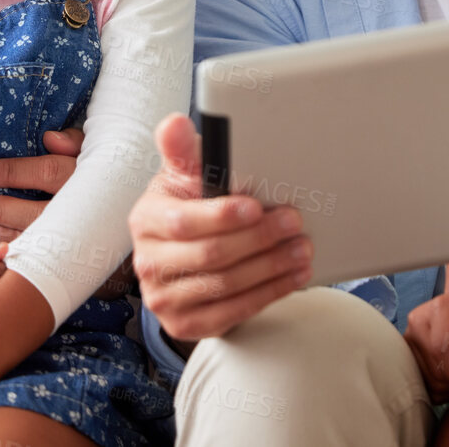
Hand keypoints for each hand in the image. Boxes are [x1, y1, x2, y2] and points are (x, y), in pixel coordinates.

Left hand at [0, 128, 128, 296]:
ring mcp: (89, 238)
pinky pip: (55, 264)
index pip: (47, 172)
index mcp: (89, 177)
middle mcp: (88, 209)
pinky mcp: (90, 262)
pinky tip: (3, 258)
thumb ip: (77, 142)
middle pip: (38, 210)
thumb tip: (49, 138)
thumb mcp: (103, 151)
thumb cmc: (116, 177)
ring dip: (8, 237)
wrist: (152, 219)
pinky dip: (27, 260)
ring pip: (44, 239)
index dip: (13, 172)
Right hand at [128, 114, 310, 344]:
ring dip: (271, 268)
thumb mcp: (184, 175)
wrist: (181, 255)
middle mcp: (148, 263)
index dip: (222, 216)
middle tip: (294, 223)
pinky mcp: (185, 325)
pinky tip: (293, 276)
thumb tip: (175, 124)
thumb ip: (181, 150)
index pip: (183, 222)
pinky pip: (233, 313)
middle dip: (258, 239)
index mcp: (145, 220)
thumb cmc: (189, 205)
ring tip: (302, 249)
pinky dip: (269, 294)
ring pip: (225, 286)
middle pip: (210, 256)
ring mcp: (164, 299)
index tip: (256, 206)